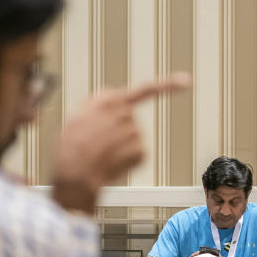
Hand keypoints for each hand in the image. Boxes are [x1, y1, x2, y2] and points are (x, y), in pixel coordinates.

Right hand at [52, 73, 190, 212]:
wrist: (74, 174)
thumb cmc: (71, 147)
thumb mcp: (77, 116)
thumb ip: (98, 105)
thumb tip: (114, 103)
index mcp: (109, 100)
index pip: (144, 90)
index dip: (167, 85)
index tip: (185, 81)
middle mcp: (125, 113)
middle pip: (130, 121)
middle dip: (118, 132)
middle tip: (97, 143)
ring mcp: (135, 132)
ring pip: (133, 138)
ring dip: (119, 147)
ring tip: (101, 154)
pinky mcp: (140, 151)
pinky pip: (137, 155)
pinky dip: (126, 161)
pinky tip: (111, 163)